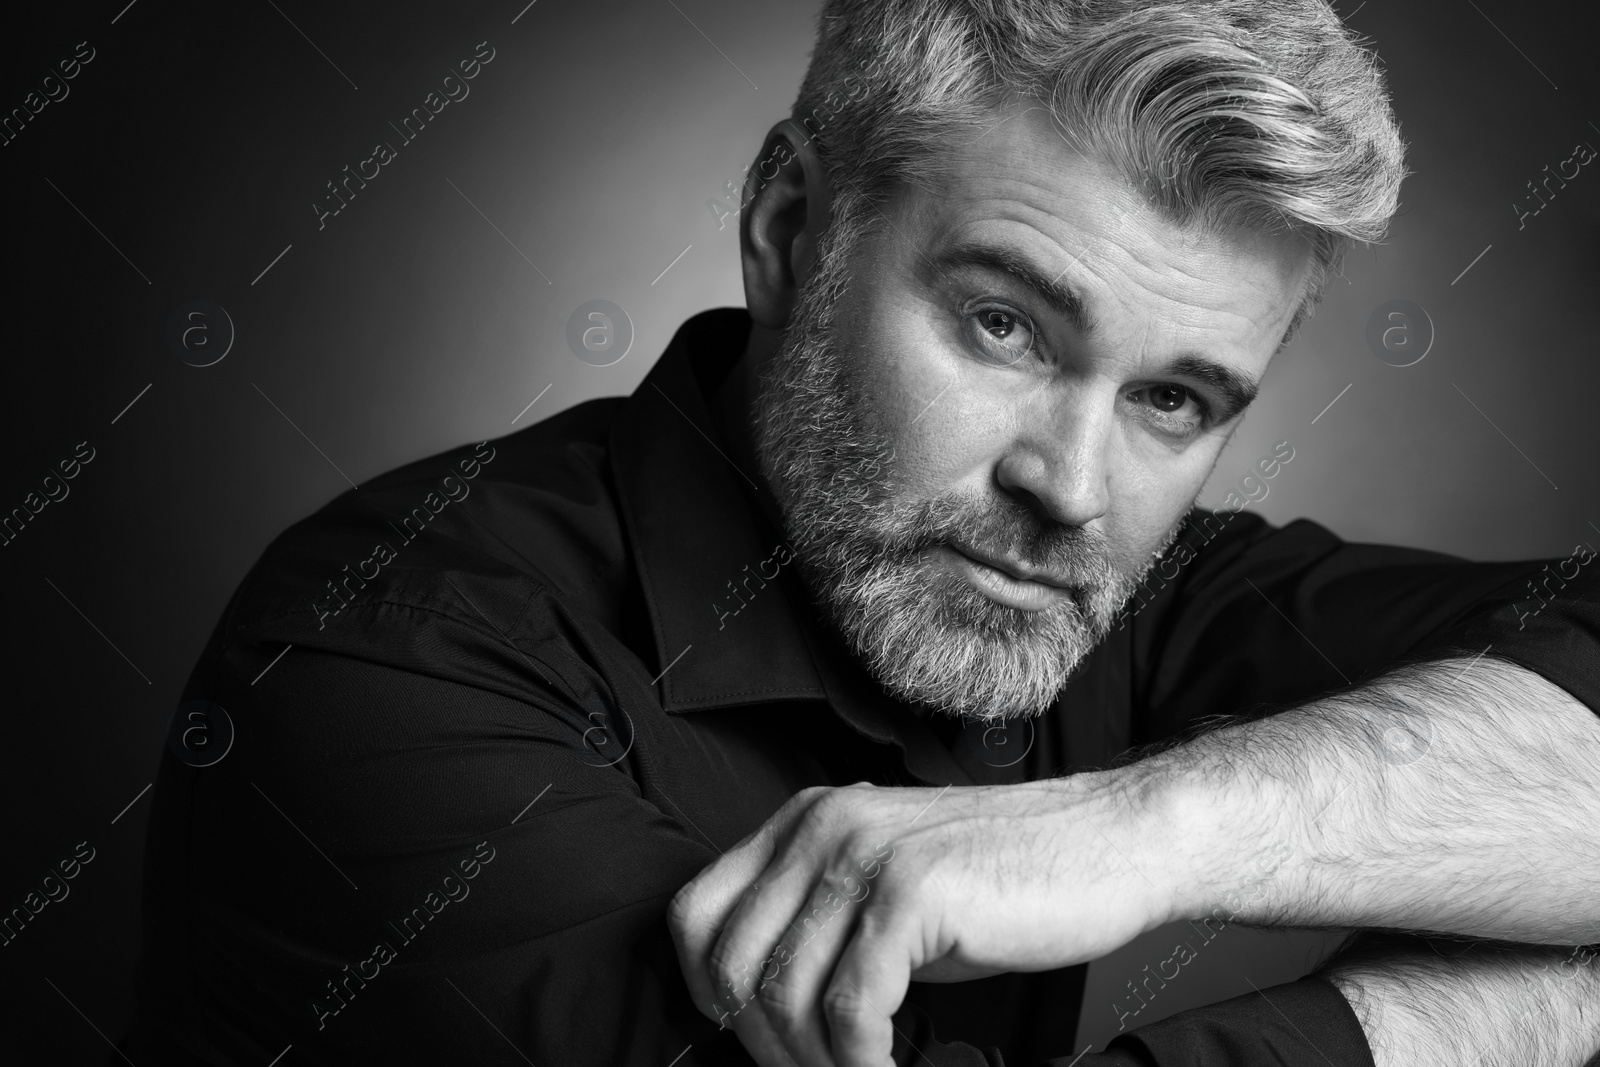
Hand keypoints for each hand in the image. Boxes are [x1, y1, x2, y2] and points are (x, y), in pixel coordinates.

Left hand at [668, 773, 1187, 1066]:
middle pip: (730, 965)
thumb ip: (819, 926)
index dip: (710, 997)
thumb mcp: (888, 889)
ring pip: (785, 996)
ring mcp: (864, 853)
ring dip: (815, 1064)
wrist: (1111, 844)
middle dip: (764, 1047)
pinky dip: (861, 1065)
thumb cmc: (1001, 885)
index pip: (696, 916)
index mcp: (804, 821)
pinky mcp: (913, 893)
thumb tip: (756, 1014)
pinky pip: (851, 1012)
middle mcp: (820, 826)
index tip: (759, 1044)